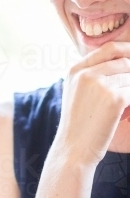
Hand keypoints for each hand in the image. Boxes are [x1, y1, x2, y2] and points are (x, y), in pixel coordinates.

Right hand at [56, 42, 129, 165]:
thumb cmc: (78, 124)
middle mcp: (86, 74)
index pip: (109, 48)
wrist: (73, 149)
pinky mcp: (115, 98)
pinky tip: (121, 112)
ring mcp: (100, 85)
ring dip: (129, 90)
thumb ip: (93, 73)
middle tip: (125, 89)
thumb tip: (124, 61)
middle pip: (124, 62)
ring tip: (118, 105)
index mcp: (76, 70)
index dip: (127, 50)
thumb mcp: (77, 93)